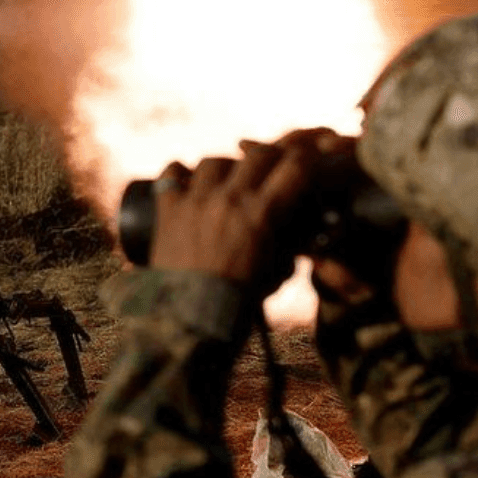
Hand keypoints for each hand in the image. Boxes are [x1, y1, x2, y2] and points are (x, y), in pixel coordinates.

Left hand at [148, 128, 347, 293]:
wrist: (186, 322)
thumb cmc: (235, 306)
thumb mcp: (273, 278)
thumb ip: (286, 255)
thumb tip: (296, 243)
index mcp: (262, 215)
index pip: (296, 166)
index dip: (308, 159)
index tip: (310, 162)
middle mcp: (229, 200)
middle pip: (259, 154)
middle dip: (271, 157)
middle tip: (271, 168)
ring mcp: (195, 201)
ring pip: (215, 160)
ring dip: (227, 166)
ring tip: (228, 180)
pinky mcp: (167, 210)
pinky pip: (172, 173)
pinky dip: (181, 173)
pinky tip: (186, 179)